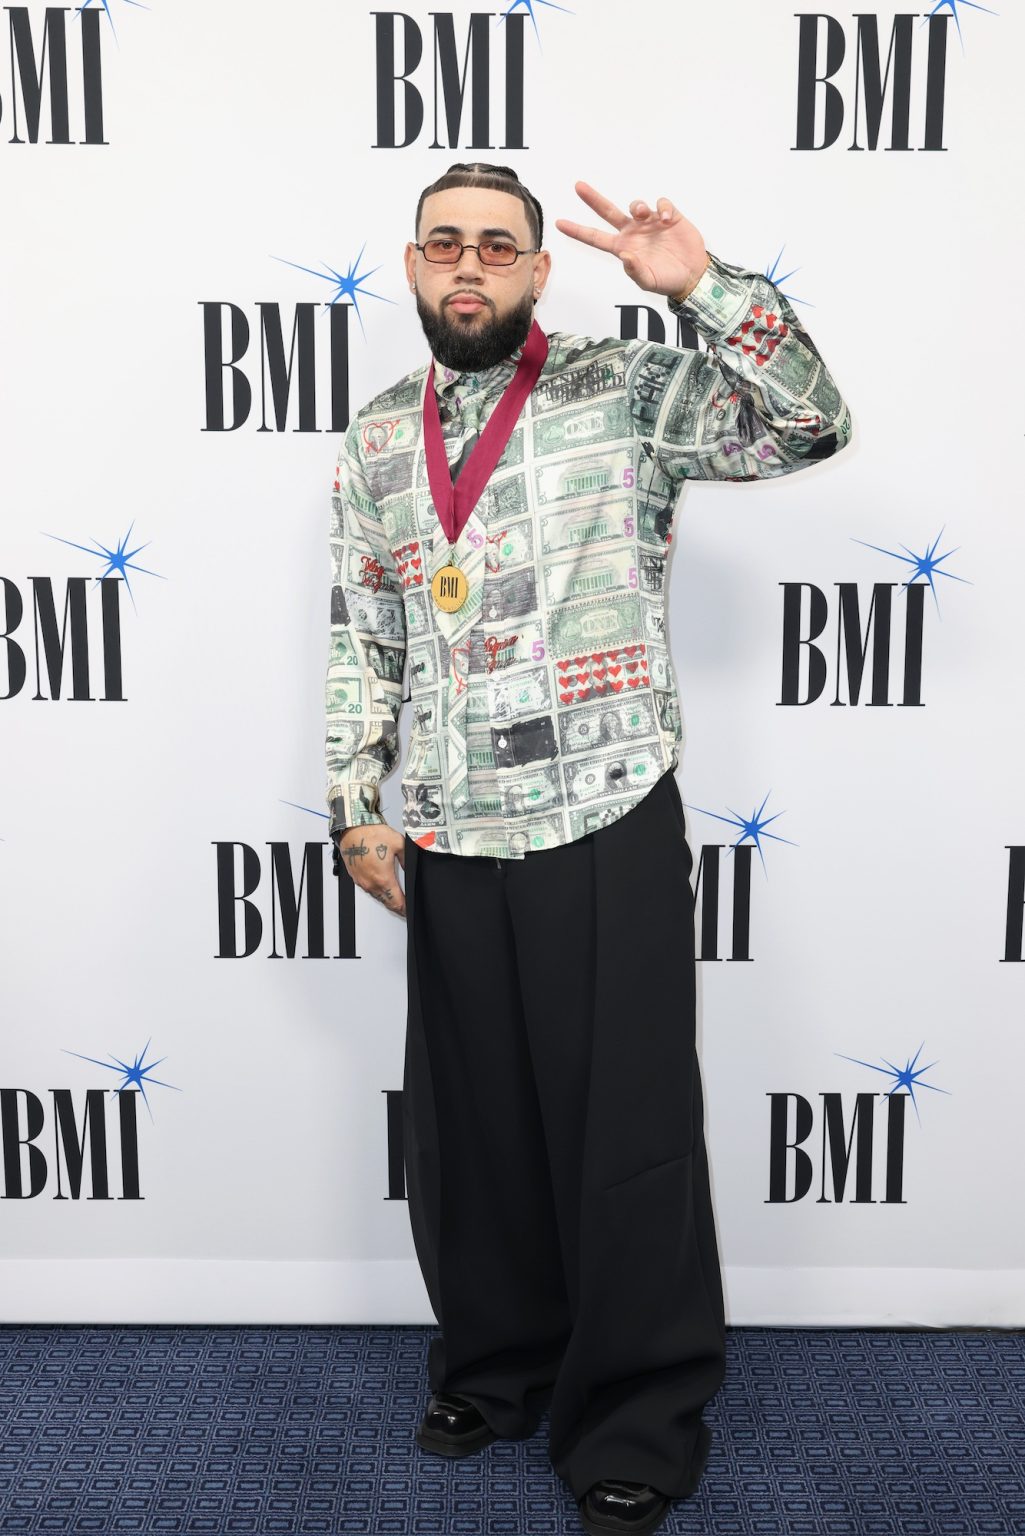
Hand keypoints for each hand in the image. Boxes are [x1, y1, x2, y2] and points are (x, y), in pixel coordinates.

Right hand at [336, 824, 405, 919]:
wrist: (353, 828)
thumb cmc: (372, 834)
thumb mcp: (399, 844)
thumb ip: (408, 860)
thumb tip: (411, 869)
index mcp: (383, 879)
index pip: (396, 903)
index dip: (405, 909)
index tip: (410, 910)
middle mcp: (370, 884)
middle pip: (386, 903)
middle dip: (397, 906)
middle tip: (405, 908)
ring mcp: (362, 882)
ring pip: (377, 897)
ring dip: (386, 899)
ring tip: (396, 899)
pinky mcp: (356, 878)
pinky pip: (368, 890)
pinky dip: (377, 891)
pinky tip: (382, 887)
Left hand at [555, 181, 708, 301]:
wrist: (692, 275)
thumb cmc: (667, 279)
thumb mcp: (649, 281)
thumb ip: (635, 271)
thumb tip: (625, 256)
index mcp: (623, 247)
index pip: (595, 237)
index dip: (578, 230)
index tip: (559, 223)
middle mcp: (633, 231)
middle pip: (608, 211)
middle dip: (593, 199)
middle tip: (578, 186)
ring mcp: (650, 222)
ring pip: (636, 205)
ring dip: (638, 206)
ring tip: (644, 213)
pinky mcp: (669, 216)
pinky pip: (662, 204)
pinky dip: (663, 208)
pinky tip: (668, 220)